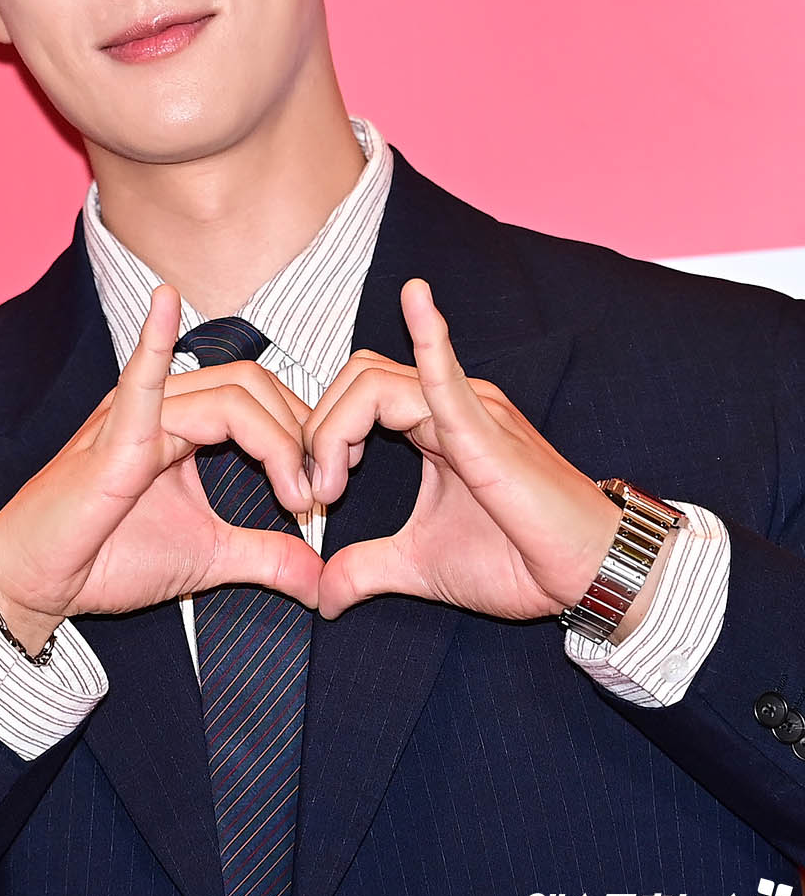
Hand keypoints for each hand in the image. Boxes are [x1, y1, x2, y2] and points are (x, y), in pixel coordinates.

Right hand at [0, 284, 323, 653]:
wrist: (40, 583)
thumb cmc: (107, 558)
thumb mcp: (209, 557)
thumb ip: (266, 557)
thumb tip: (321, 578)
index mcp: (184, 421)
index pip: (260, 399)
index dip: (300, 437)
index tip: (319, 493)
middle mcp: (163, 405)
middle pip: (254, 387)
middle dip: (298, 435)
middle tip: (314, 493)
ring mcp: (136, 414)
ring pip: (230, 397)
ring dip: (277, 441)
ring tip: (296, 494)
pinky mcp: (112, 437)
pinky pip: (141, 380)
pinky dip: (155, 340)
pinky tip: (166, 300)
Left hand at [312, 279, 622, 622]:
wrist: (583, 574)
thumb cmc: (516, 560)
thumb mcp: (420, 566)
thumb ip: (366, 569)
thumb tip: (320, 596)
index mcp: (430, 424)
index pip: (353, 398)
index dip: (318, 440)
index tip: (311, 497)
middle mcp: (445, 403)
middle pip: (354, 382)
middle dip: (316, 434)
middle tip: (315, 494)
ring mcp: (467, 407)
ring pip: (374, 384)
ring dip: (332, 432)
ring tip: (330, 488)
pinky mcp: (484, 426)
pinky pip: (448, 374)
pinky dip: (429, 338)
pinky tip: (415, 298)